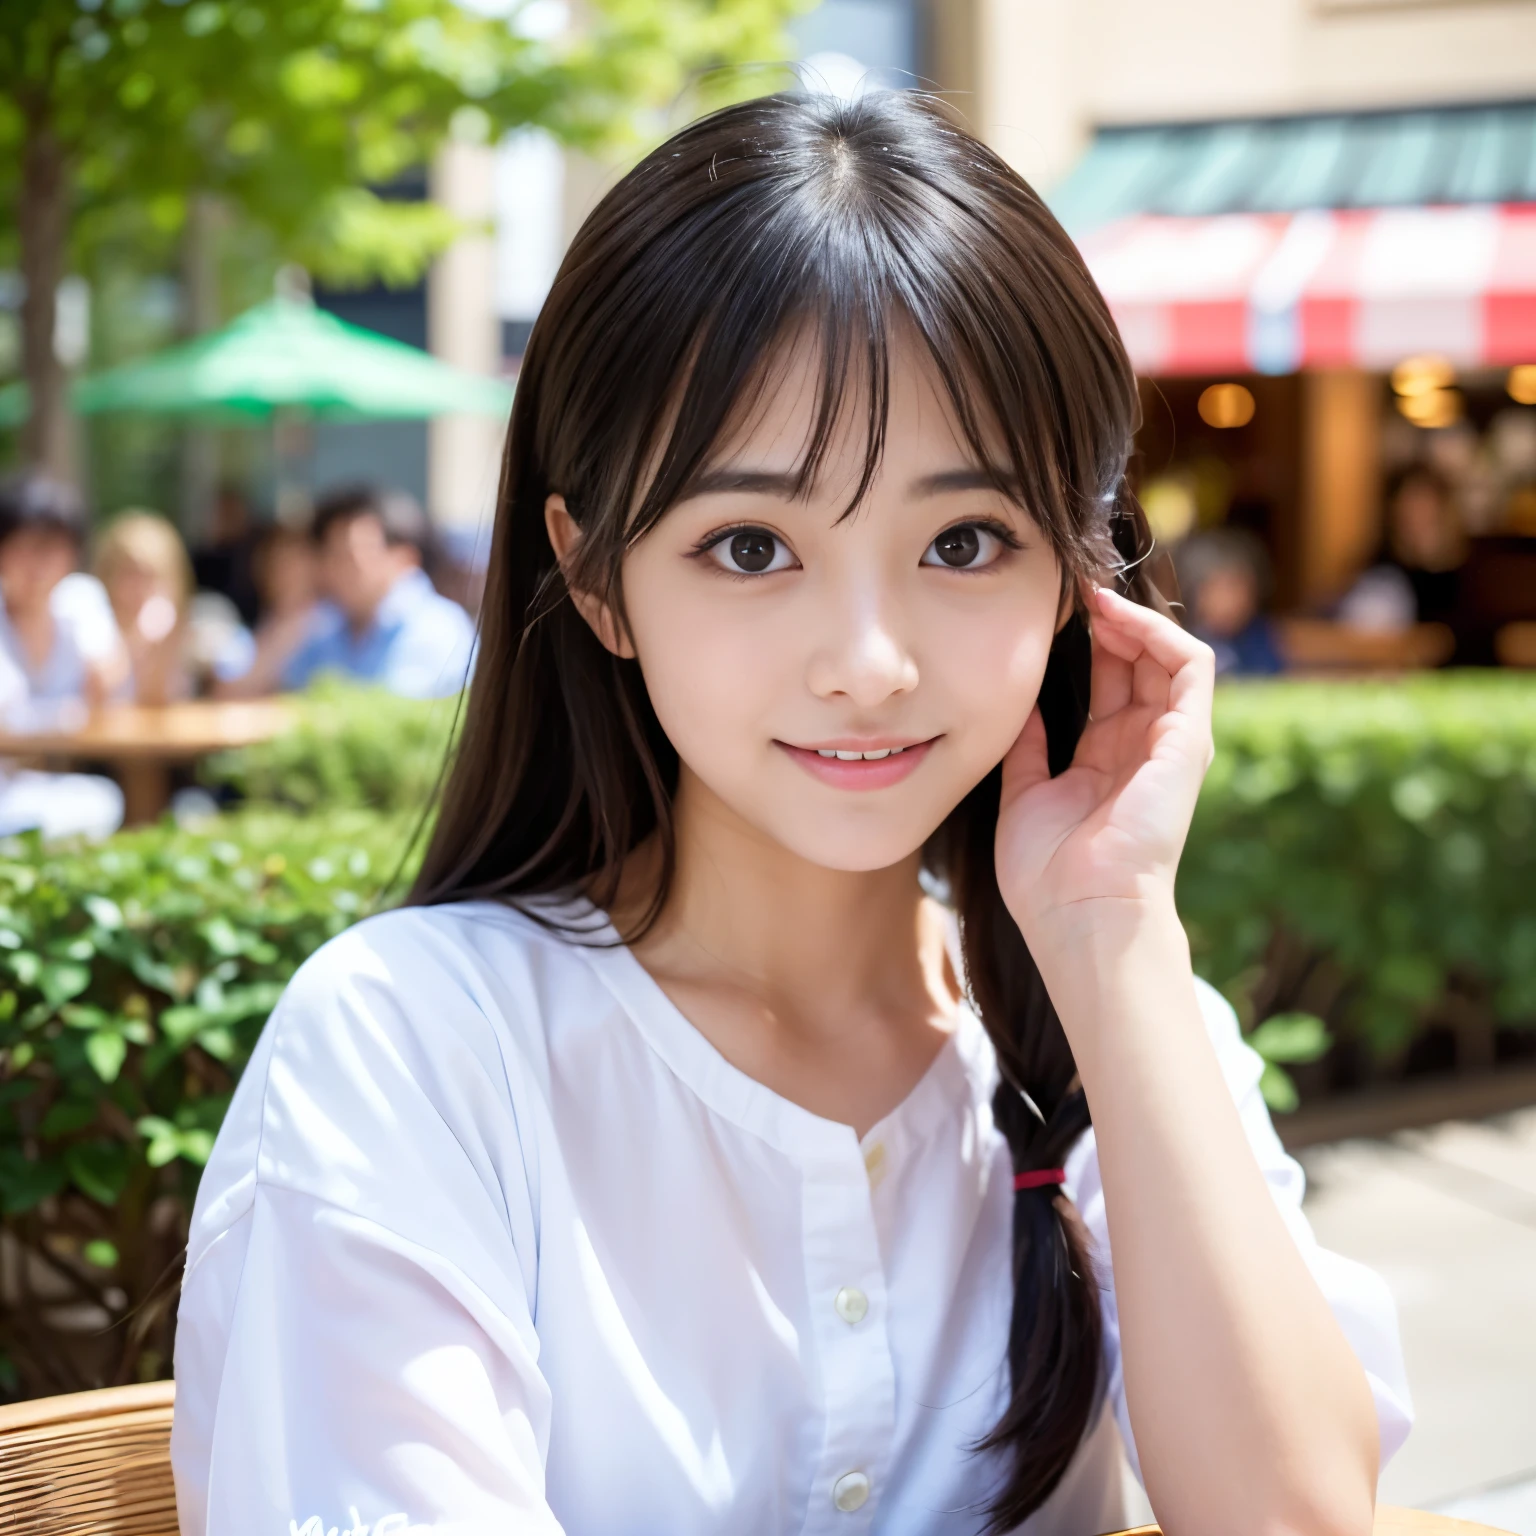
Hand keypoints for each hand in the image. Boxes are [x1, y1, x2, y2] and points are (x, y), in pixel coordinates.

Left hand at [996, 585, 1214, 941]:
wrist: (1079, 915)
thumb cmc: (1047, 875)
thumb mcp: (1024, 795)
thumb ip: (1028, 748)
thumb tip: (1017, 706)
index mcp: (1106, 761)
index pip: (1109, 684)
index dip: (1088, 643)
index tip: (1053, 611)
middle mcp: (1143, 748)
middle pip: (1138, 663)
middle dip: (1109, 621)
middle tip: (1072, 588)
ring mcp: (1171, 744)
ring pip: (1168, 656)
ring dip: (1134, 618)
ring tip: (1093, 595)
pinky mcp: (1189, 741)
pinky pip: (1190, 666)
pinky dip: (1159, 632)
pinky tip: (1117, 617)